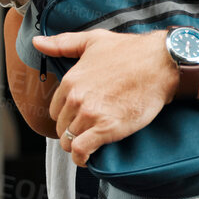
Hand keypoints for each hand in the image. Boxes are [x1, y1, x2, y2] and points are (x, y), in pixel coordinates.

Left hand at [31, 28, 177, 165]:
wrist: (160, 64)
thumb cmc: (131, 51)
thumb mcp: (93, 40)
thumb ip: (62, 44)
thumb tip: (37, 42)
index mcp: (71, 81)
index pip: (55, 110)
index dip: (66, 117)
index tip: (78, 119)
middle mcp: (76, 98)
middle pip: (61, 127)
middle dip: (72, 132)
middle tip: (88, 131)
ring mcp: (90, 114)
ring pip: (69, 141)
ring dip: (77, 146)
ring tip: (90, 144)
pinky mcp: (107, 128)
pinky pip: (82, 151)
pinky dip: (82, 158)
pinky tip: (88, 158)